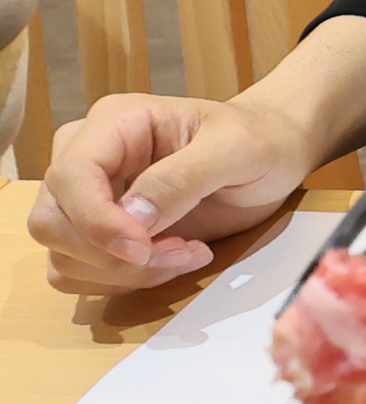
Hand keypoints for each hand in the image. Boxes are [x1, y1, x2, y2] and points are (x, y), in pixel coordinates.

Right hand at [28, 93, 315, 294]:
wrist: (274, 153)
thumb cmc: (260, 140)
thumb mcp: (237, 149)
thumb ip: (183, 178)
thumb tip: (132, 218)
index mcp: (115, 123)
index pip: (69, 177)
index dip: (96, 222)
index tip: (142, 249)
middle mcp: (88, 157)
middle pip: (52, 223)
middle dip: (114, 254)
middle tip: (183, 251)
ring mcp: (89, 197)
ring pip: (63, 256)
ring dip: (124, 272)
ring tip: (187, 253)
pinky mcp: (101, 231)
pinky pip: (82, 273)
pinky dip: (124, 280)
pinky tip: (174, 261)